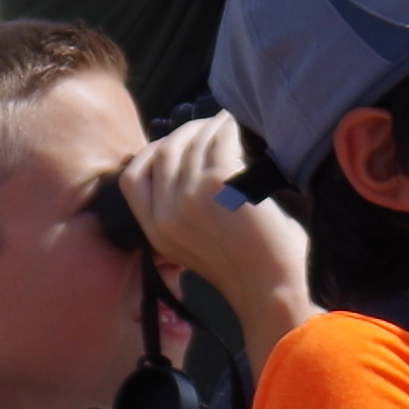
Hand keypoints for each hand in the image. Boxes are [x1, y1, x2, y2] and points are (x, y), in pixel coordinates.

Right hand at [126, 117, 313, 321]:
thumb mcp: (197, 247)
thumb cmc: (251, 266)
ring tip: (228, 122)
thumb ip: (182, 214)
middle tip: (208, 127)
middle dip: (185, 133)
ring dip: (210, 126)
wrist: (275, 286)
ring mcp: (189, 197)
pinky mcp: (218, 184)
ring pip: (191, 143)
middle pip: (162, 153)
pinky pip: (219, 140)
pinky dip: (229, 127)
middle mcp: (165, 214)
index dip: (151, 153)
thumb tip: (187, 169)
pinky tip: (241, 125)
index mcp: (156, 232)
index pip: (132, 179)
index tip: (174, 142)